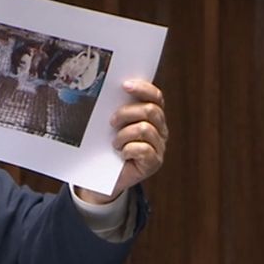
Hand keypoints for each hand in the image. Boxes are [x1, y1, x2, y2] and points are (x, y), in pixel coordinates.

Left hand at [76, 80, 167, 202]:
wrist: (103, 177)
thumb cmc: (106, 148)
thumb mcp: (110, 126)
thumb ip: (116, 109)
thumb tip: (109, 90)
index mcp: (152, 116)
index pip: (155, 96)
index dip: (143, 88)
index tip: (124, 86)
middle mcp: (160, 130)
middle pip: (150, 111)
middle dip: (127, 113)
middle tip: (111, 122)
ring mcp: (159, 146)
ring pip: (145, 129)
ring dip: (124, 135)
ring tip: (114, 144)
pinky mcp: (154, 162)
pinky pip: (144, 149)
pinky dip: (128, 150)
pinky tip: (121, 154)